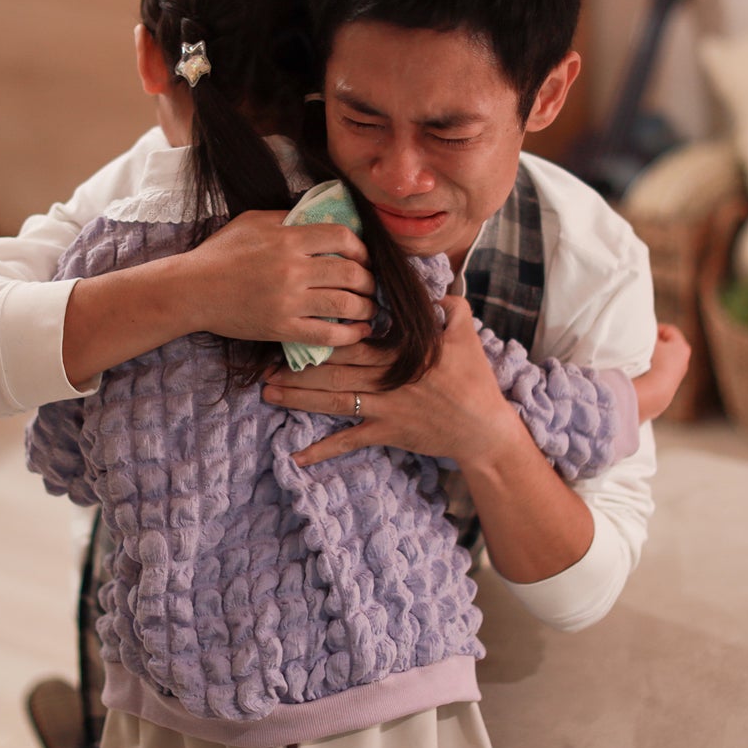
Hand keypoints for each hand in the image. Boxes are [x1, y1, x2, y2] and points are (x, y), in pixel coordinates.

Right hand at [178, 209, 378, 346]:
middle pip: (350, 272)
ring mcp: (288, 300)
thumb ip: (288, 218)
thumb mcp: (253, 221)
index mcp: (288, 238)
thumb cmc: (220, 252)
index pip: (342, 237)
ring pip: (344, 304)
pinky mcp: (281, 327)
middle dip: (368, 280)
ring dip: (365, 308)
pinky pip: (326, 334)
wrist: (191, 289)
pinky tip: (359, 333)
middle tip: (370, 285)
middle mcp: (293, 269)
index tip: (364, 257)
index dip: (362, 248)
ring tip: (369, 309)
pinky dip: (349, 335)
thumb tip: (319, 218)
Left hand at [263, 295, 518, 467]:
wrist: (484, 427)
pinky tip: (297, 457)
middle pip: (334, 371)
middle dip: (297, 370)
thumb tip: (432, 291)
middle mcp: (388, 378)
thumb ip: (449, 305)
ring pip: (335, 401)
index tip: (293, 333)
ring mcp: (386, 407)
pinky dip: (324, 450)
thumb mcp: (467, 331)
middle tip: (263, 368)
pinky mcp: (388, 433)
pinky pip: (351, 441)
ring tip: (268, 395)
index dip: (321, 339)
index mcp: (401, 351)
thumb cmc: (474, 378)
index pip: (353, 341)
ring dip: (299, 399)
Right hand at [633, 322, 691, 421]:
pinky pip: (662, 370)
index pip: (669, 330)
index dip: (655, 328)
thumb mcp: (650, 343)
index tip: (644, 332)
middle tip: (642, 344)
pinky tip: (644, 370)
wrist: (656, 391)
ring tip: (641, 358)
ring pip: (665, 358)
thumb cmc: (653, 364)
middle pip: (668, 344)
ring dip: (654, 356)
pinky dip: (654, 368)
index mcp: (682, 346)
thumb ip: (648, 335)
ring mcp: (679, 373)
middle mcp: (684, 359)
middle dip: (655, 343)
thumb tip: (642, 332)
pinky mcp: (672, 384)